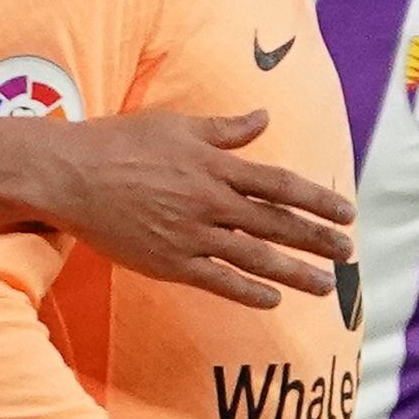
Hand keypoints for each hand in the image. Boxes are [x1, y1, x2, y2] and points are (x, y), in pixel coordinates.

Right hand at [24, 108, 352, 308]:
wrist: (70, 175)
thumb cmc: (119, 142)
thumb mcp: (177, 126)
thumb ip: (224, 129)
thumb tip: (262, 119)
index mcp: (215, 166)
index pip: (280, 184)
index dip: (317, 199)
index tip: (347, 212)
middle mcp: (210, 202)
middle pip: (277, 223)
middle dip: (318, 238)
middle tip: (349, 252)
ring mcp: (191, 235)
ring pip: (255, 257)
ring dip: (294, 273)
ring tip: (325, 285)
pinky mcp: (169, 262)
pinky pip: (217, 281)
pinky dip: (247, 291)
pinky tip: (273, 300)